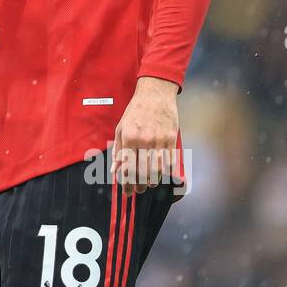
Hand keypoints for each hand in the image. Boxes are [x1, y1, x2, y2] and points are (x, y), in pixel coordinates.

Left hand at [111, 77, 179, 193]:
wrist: (155, 94)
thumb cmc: (135, 111)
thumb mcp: (121, 128)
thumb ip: (118, 150)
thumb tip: (114, 170)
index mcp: (129, 138)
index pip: (127, 167)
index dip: (127, 183)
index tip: (127, 192)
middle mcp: (144, 141)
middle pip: (143, 172)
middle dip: (140, 186)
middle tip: (138, 190)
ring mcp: (159, 140)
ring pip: (157, 170)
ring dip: (153, 181)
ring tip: (149, 184)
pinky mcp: (171, 139)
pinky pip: (170, 162)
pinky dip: (166, 172)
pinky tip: (162, 175)